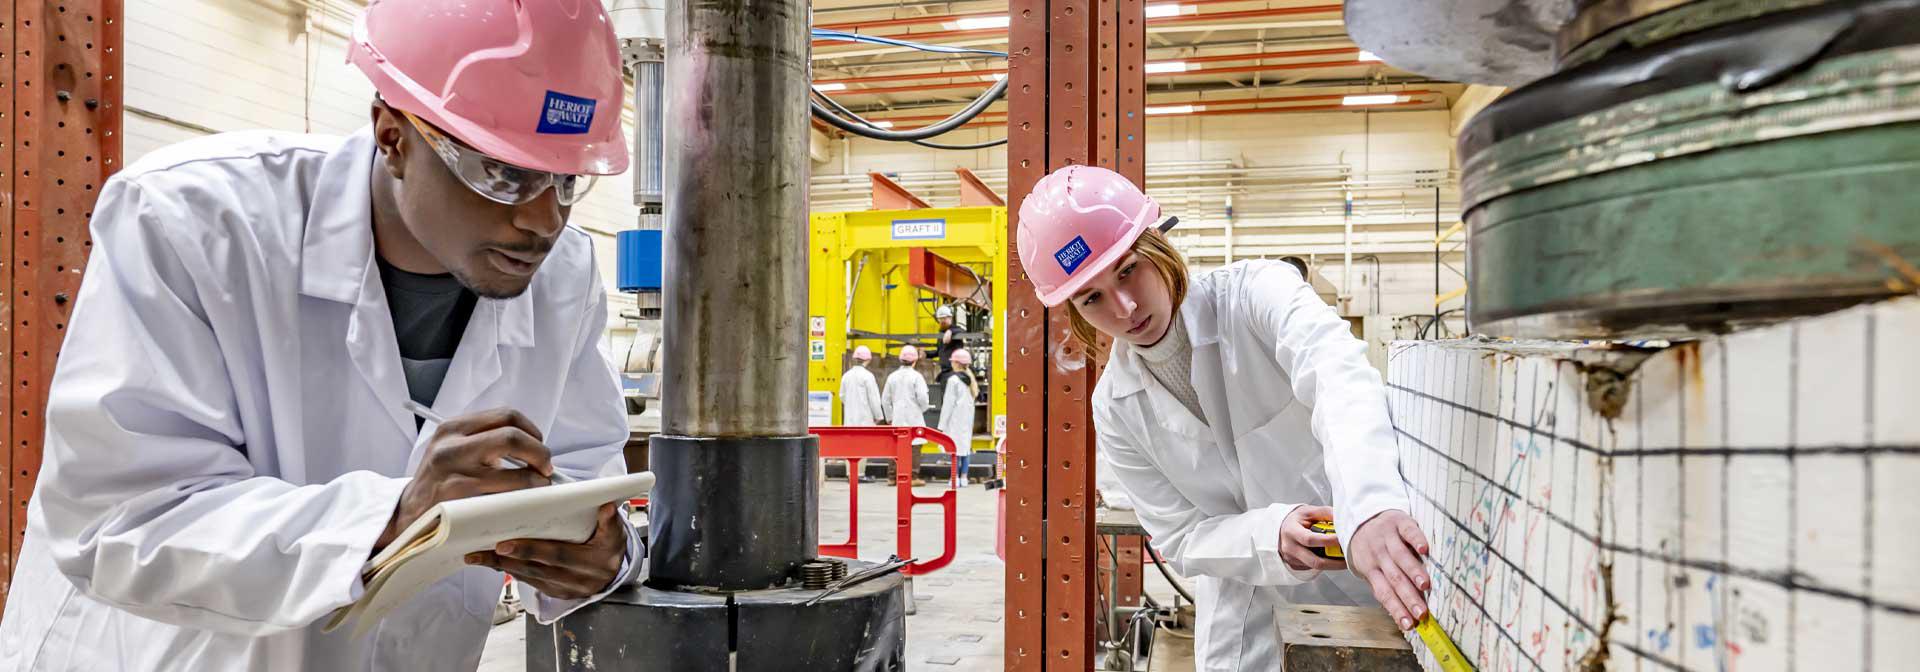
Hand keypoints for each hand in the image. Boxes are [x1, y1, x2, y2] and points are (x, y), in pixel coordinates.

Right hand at [377, 408, 553, 550]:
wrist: (408, 515)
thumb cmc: (440, 483)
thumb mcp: (454, 450)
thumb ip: (485, 441)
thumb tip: (531, 444)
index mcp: (453, 428)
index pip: (506, 416)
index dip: (531, 430)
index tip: (538, 444)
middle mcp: (451, 446)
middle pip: (512, 436)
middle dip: (540, 453)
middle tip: (546, 467)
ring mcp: (454, 474)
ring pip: (514, 472)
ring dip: (536, 481)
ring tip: (539, 486)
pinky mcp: (459, 501)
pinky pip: (505, 499)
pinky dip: (522, 501)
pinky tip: (525, 503)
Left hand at [467, 502, 628, 599]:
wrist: (614, 571)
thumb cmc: (610, 545)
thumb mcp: (615, 532)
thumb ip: (610, 521)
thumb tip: (607, 507)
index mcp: (594, 562)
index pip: (557, 555)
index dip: (530, 550)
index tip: (504, 544)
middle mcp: (578, 580)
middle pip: (537, 569)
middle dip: (507, 560)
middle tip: (481, 550)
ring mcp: (566, 589)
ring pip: (530, 577)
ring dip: (502, 567)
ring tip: (478, 556)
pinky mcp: (556, 593)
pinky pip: (531, 582)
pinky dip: (511, 572)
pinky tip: (494, 563)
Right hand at [1279, 505, 1346, 571]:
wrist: (1281, 529)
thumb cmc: (1298, 519)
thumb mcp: (1309, 511)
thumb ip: (1325, 513)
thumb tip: (1343, 519)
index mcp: (1291, 531)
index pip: (1310, 539)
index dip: (1328, 541)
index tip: (1342, 539)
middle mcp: (1290, 548)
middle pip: (1314, 561)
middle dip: (1335, 562)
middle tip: (1349, 556)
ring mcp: (1292, 559)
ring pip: (1316, 567)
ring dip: (1333, 565)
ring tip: (1345, 559)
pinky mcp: (1296, 566)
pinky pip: (1313, 568)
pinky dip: (1326, 564)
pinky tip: (1333, 558)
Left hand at [1347, 509, 1431, 629]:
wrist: (1362, 515)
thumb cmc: (1371, 549)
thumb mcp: (1370, 568)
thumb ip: (1383, 587)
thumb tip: (1400, 615)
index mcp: (1370, 569)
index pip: (1384, 593)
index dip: (1396, 609)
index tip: (1410, 624)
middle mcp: (1378, 555)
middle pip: (1394, 578)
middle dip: (1408, 597)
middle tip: (1421, 612)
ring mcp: (1388, 538)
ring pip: (1401, 556)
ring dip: (1413, 571)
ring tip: (1425, 586)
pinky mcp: (1398, 522)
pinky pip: (1408, 531)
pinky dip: (1416, 539)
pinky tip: (1424, 549)